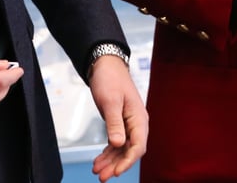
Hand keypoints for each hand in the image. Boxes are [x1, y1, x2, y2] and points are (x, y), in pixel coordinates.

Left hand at [89, 55, 147, 180]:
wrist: (105, 65)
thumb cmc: (110, 79)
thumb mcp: (110, 101)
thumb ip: (114, 123)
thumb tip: (117, 144)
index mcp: (138, 118)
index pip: (138, 146)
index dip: (128, 161)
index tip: (116, 172)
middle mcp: (136, 123)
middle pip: (129, 151)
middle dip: (116, 165)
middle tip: (102, 176)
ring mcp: (128, 124)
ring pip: (121, 149)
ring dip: (110, 161)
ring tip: (97, 171)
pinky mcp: (119, 123)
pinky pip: (116, 143)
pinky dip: (107, 153)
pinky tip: (99, 160)